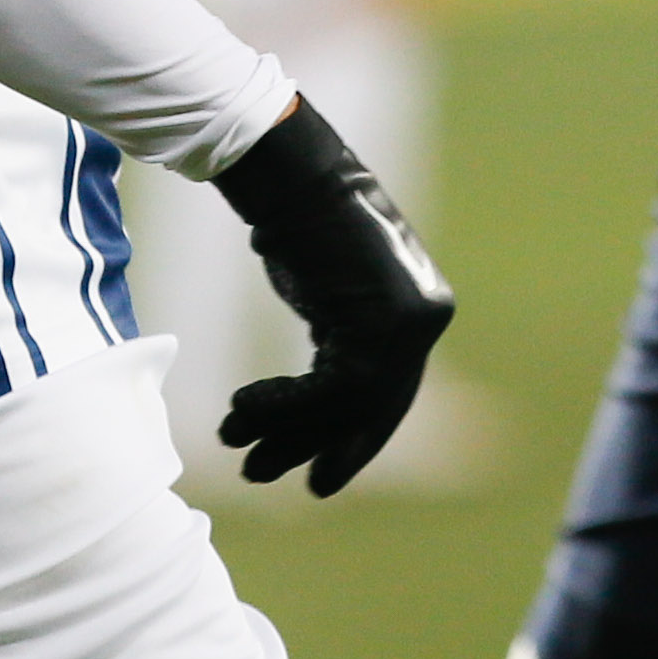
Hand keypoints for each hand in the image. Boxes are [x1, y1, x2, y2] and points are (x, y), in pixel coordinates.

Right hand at [207, 99, 455, 494]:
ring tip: (235, 440)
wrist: (295, 176)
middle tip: (265, 473)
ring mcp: (407, 322)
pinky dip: (282, 406)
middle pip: (370, 408)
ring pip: (346, 405)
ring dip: (284, 429)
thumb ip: (346, 336)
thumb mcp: (335, 288)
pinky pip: (330, 389)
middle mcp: (423, 320)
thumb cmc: (302, 221)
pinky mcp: (380, 322)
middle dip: (317, 446)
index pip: (389, 397)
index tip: (319, 482)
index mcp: (420, 311)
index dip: (354, 444)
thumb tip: (325, 398)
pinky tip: (243, 407)